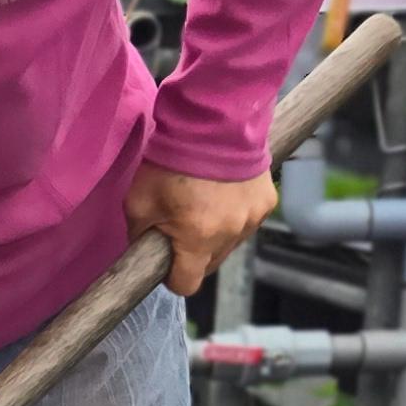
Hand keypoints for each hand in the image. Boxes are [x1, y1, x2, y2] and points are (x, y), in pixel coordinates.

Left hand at [127, 162, 277, 297]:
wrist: (212, 121)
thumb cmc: (170, 161)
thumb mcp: (138, 201)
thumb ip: (139, 235)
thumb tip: (145, 250)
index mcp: (198, 238)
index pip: (186, 284)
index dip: (173, 277)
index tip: (166, 261)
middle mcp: (231, 234)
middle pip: (209, 265)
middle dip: (193, 255)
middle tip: (180, 227)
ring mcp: (253, 219)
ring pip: (230, 245)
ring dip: (216, 236)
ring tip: (202, 206)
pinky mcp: (267, 202)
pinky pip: (247, 222)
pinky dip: (235, 216)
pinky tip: (224, 193)